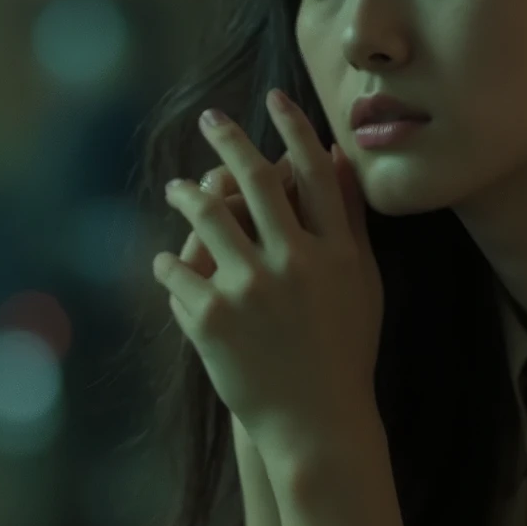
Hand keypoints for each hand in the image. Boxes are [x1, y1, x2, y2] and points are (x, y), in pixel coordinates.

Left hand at [153, 93, 384, 475]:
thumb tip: (339, 159)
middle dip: (230, 141)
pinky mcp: (213, 317)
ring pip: (207, 216)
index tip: (275, 101)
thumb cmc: (344, 352)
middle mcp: (296, 263)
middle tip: (211, 120)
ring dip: (187, 195)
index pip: (314, 172)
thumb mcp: (362, 284)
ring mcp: (251, 288)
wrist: (317, 424)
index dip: (293, 129)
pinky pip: (176, 272)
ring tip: (178, 189)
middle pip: (257, 180)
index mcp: (336, 252)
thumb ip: (351, 221)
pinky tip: (164, 261)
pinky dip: (168, 264)